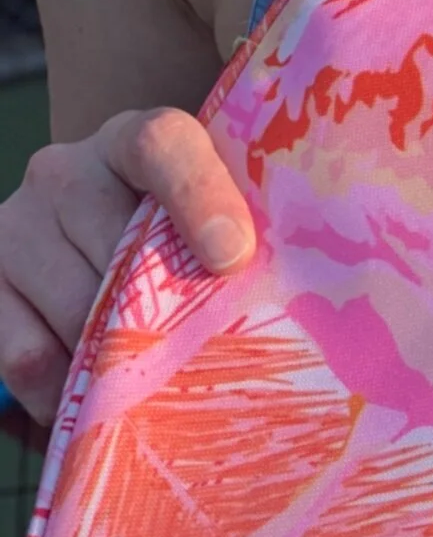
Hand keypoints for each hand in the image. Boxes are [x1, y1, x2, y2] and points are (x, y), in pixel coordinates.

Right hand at [0, 107, 254, 425]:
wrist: (97, 233)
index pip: (160, 144)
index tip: (233, 256)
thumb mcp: (214, 210)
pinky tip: (104, 397)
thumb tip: (301, 287)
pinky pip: (28, 358)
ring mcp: (15, 227)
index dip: (198, 196)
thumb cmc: (180, 232)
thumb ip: (248, 227)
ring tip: (160, 373)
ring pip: (75, 309)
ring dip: (120, 353)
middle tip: (206, 348)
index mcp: (135, 139)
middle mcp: (64, 171)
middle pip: (115, 247)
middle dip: (165, 308)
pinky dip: (70, 390)